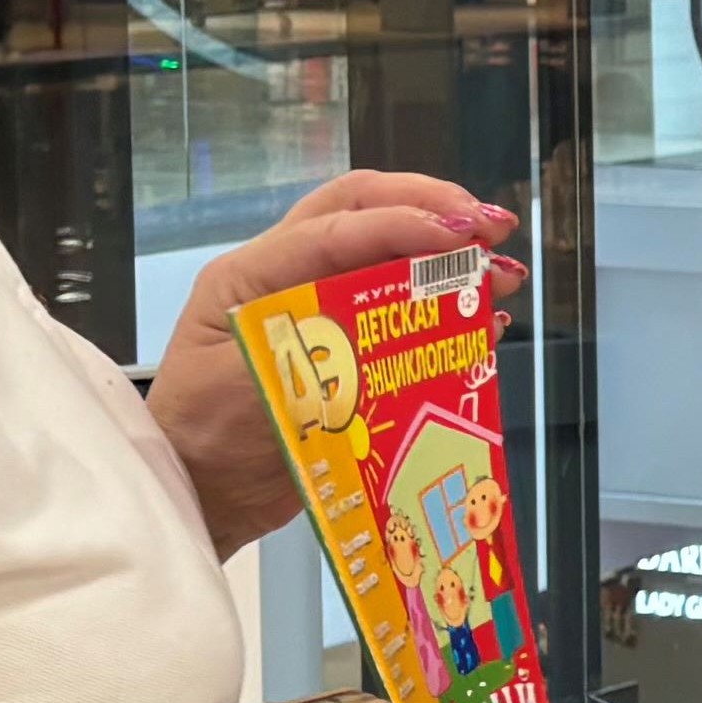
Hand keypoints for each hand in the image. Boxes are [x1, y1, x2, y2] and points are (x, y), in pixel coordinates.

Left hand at [148, 171, 526, 558]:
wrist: (199, 494)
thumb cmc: (205, 440)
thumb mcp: (247, 385)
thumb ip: (314, 348)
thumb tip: (386, 324)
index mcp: (253, 273)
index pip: (334, 225)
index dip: (400, 222)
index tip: (459, 236)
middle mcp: (287, 276)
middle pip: (364, 210)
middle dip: (432, 208)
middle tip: (492, 229)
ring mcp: (319, 308)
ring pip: (389, 253)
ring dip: (450, 256)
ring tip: (503, 274)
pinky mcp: (348, 347)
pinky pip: (405, 311)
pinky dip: (448, 309)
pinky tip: (485, 321)